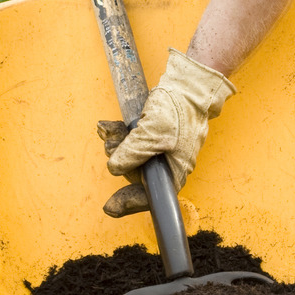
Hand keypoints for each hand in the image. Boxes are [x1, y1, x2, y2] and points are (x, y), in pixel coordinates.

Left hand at [97, 49, 235, 217]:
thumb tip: (114, 168)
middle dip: (119, 158)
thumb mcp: (152, 134)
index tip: (110, 208)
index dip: (129, 202)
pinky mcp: (152, 134)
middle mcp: (166, 163)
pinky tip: (107, 126)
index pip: (149, 196)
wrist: (188, 85)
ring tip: (108, 131)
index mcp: (173, 171)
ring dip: (116, 142)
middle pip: (135, 171)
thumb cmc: (178, 110)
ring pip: (130, 153)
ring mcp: (159, 148)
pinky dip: (118, 133)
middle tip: (109, 143)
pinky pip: (132, 139)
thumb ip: (132, 154)